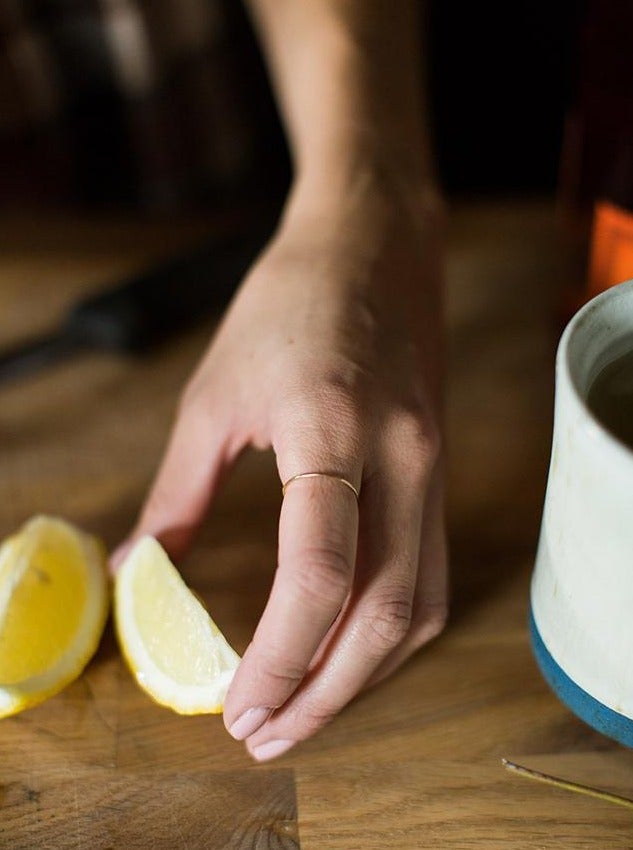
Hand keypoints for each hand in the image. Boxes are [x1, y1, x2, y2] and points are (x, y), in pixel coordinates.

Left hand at [114, 177, 447, 759]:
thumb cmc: (287, 305)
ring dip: (364, 673)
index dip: (278, 655)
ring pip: (419, 606)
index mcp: (333, 427)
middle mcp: (401, 457)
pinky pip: (429, 574)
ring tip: (304, 708)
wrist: (374, 248)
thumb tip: (139, 569)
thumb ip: (176, 492)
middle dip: (325, 693)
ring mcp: (432, 467)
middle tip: (266, 734)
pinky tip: (346, 647)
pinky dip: (389, 630)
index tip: (236, 705)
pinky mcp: (439, 473)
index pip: (320, 571)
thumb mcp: (212, 393)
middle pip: (383, 612)